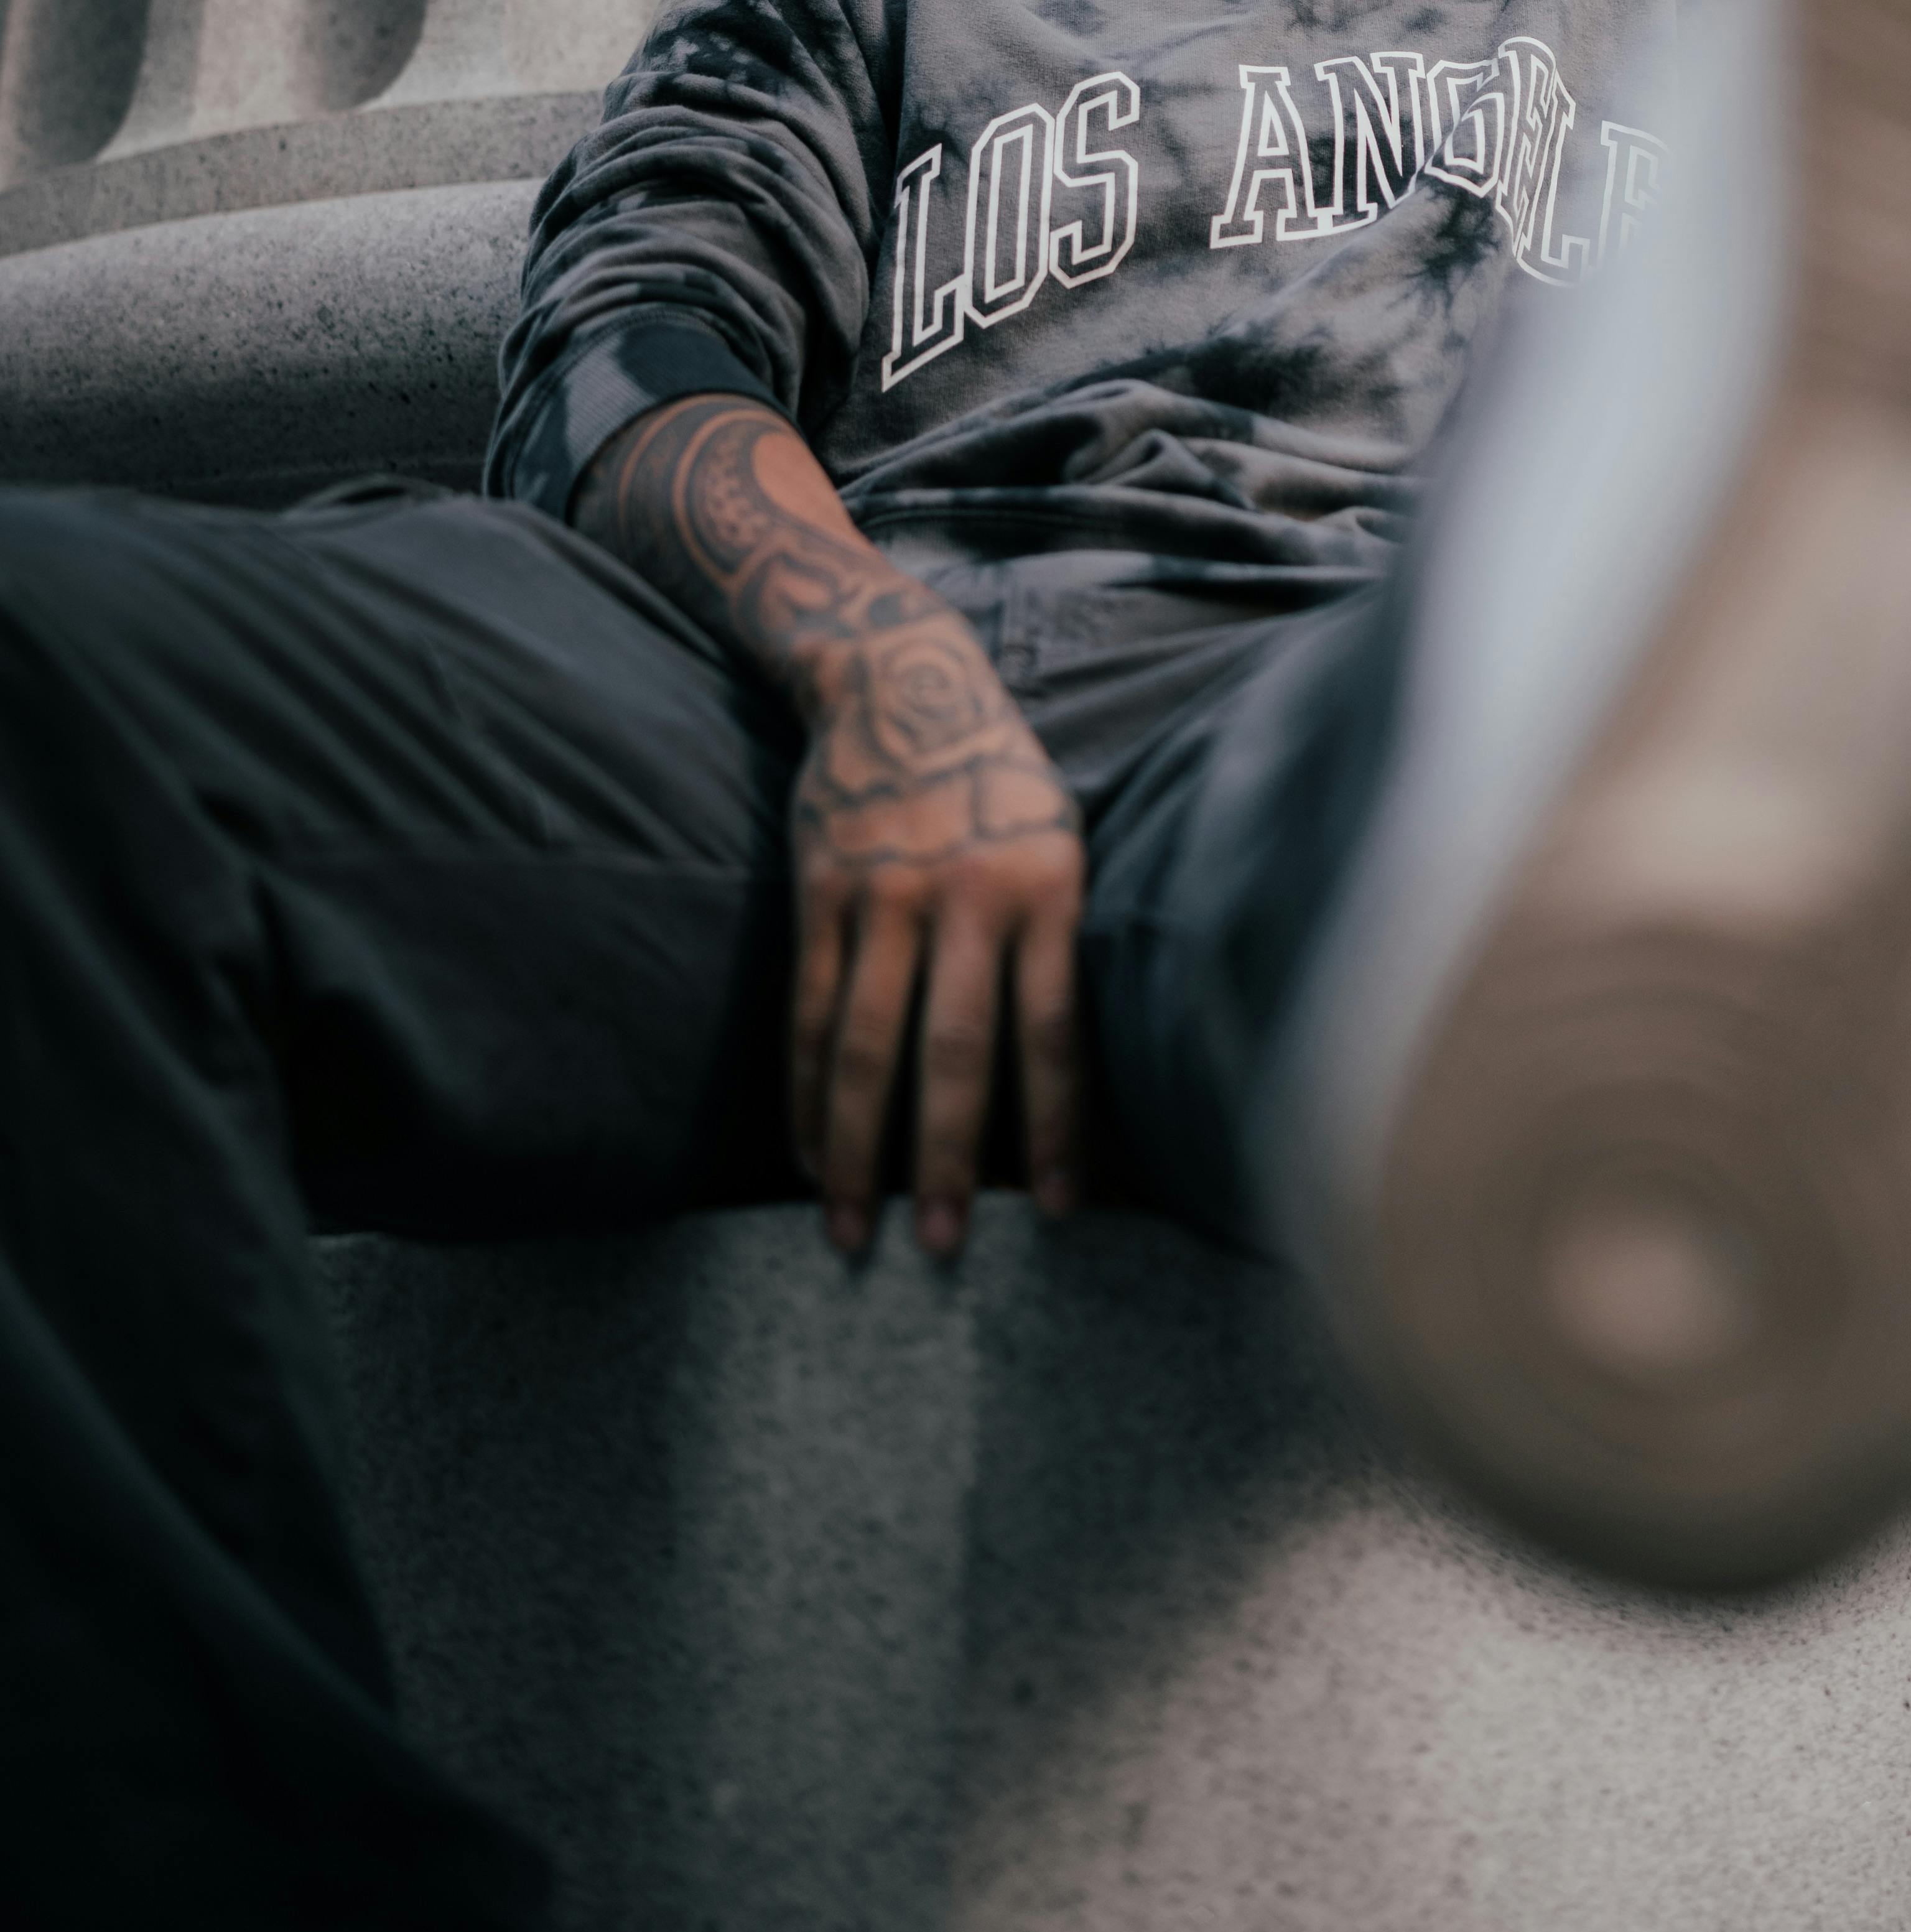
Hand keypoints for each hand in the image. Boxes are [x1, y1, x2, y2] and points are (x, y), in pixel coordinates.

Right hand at [786, 591, 1083, 1257]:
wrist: (899, 681)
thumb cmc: (1001, 782)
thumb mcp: (1061, 841)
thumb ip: (1062, 943)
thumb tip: (1082, 1078)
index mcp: (1044, 887)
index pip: (1055, 1032)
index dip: (1058, 1129)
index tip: (1064, 1215)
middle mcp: (965, 895)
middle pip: (953, 1051)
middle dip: (950, 1160)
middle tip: (946, 1250)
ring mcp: (883, 896)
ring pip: (865, 1045)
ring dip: (857, 1148)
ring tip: (854, 1229)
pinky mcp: (819, 897)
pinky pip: (809, 1015)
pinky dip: (807, 1093)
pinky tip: (809, 1152)